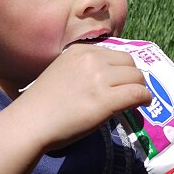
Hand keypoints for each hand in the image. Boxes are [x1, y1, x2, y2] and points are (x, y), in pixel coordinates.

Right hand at [17, 44, 151, 151]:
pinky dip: (144, 98)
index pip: (114, 53)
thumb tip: (108, 79)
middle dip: (133, 76)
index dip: (122, 68)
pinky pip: (137, 93)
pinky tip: (142, 105)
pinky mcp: (106, 100)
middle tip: (131, 91)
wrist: (29, 123)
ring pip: (136, 77)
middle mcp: (92, 59)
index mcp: (80, 50)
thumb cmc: (42, 104)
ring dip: (139, 88)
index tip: (122, 80)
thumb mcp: (63, 72)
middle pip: (129, 62)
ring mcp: (99, 78)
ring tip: (137, 100)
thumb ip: (84, 69)